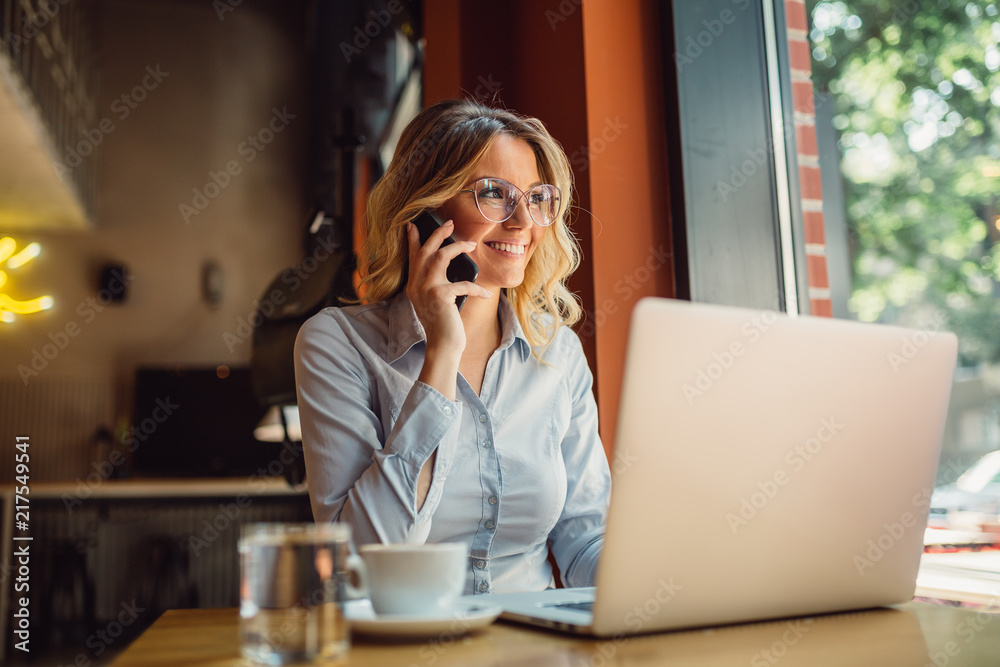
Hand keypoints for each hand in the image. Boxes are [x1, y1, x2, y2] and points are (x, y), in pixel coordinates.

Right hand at [404, 220, 489, 357]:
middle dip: (438, 234)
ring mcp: (427, 289)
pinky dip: (477, 288)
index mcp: (413, 285)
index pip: (412, 257)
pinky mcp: (440, 296)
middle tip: (450, 223)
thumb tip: (445, 266)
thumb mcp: (434, 301)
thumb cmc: (443, 324)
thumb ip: (435, 284)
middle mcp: (416, 284)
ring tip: (471, 245)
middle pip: (425, 250)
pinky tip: (487, 293)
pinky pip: (462, 284)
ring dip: (458, 248)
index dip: (413, 240)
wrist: (442, 345)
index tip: (413, 225)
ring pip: (441, 257)